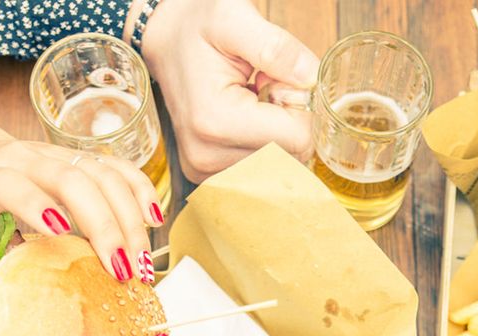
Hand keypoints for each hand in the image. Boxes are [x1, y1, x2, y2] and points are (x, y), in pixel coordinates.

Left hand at [0, 109, 161, 286]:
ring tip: (140, 262)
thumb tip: (2, 319)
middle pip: (71, 179)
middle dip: (104, 225)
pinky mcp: (81, 158)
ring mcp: (56, 156)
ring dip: (129, 217)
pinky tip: (154, 221)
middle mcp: (24, 160)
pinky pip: (118, 167)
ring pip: (101, 173)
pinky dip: (141, 191)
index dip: (34, 203)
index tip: (59, 231)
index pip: (11, 184)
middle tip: (123, 270)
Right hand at [138, 0, 317, 181]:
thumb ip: (277, 48)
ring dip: (277, 133)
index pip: (298, 138)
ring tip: (249, 99)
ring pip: (280, 164)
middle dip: (290, 120)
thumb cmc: (196, 26)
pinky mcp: (207, 174)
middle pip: (291, 156)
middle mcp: (207, 156)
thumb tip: (312, 79)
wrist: (165, 38)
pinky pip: (261, 169)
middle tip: (261, 86)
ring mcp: (205, 170)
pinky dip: (263, 145)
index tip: (275, 79)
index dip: (301, 106)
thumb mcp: (234, 18)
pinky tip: (243, 119)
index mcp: (216, 121)